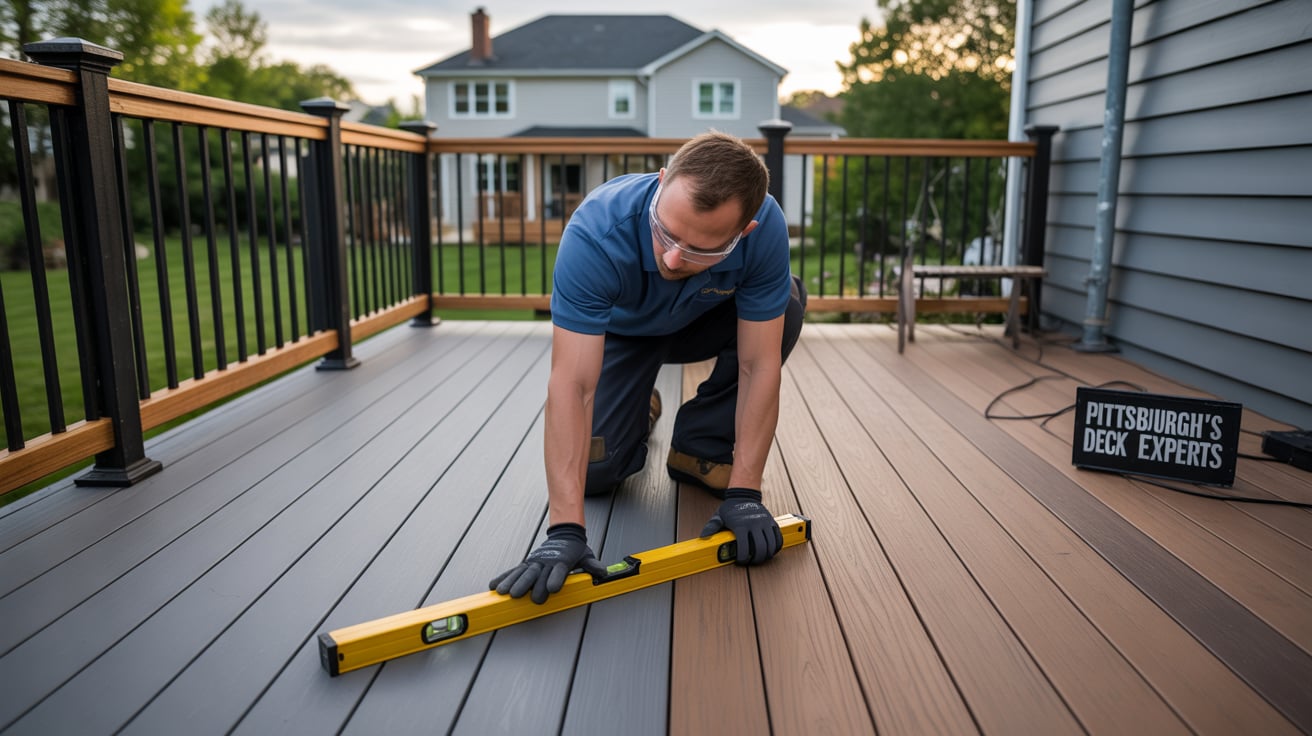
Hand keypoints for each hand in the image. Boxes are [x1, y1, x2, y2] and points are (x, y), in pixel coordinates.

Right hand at [490, 523, 606, 603]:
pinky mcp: (527, 564)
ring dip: (511, 582)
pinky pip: (514, 571)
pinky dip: (504, 578)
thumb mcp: (586, 557)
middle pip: (535, 574)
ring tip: (502, 592)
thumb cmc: (575, 550)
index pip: (559, 571)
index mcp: (562, 562)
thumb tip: (603, 572)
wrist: (565, 534)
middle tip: (518, 594)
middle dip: (526, 584)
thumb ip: (593, 566)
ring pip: (521, 573)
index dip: (555, 579)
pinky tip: (494, 585)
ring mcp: (535, 563)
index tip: (551, 588)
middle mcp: (546, 563)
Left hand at [699, 488, 782, 564]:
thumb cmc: (730, 508)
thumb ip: (712, 526)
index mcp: (741, 525)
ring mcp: (765, 523)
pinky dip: (776, 547)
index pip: (744, 547)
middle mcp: (754, 524)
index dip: (744, 558)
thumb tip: (703, 536)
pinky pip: (778, 537)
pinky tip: (771, 550)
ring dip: (767, 555)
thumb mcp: (719, 516)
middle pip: (761, 547)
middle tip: (752, 562)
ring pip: (771, 544)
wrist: (744, 495)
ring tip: (761, 558)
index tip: (741, 561)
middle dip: (757, 559)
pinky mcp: (772, 522)